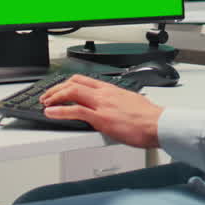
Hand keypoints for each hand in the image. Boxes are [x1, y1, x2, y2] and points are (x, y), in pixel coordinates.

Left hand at [41, 75, 163, 147]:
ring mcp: (101, 105)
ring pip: (71, 93)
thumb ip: (116, 102)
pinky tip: (51, 113)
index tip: (59, 88)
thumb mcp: (130, 102)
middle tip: (47, 96)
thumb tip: (111, 107)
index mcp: (111, 89)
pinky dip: (59, 111)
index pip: (83, 79)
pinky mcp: (101, 119)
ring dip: (54, 97)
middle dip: (56, 89)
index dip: (67, 83)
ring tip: (45, 103)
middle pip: (73, 83)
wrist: (159, 124)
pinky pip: (75, 111)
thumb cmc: (149, 117)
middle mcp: (104, 93)